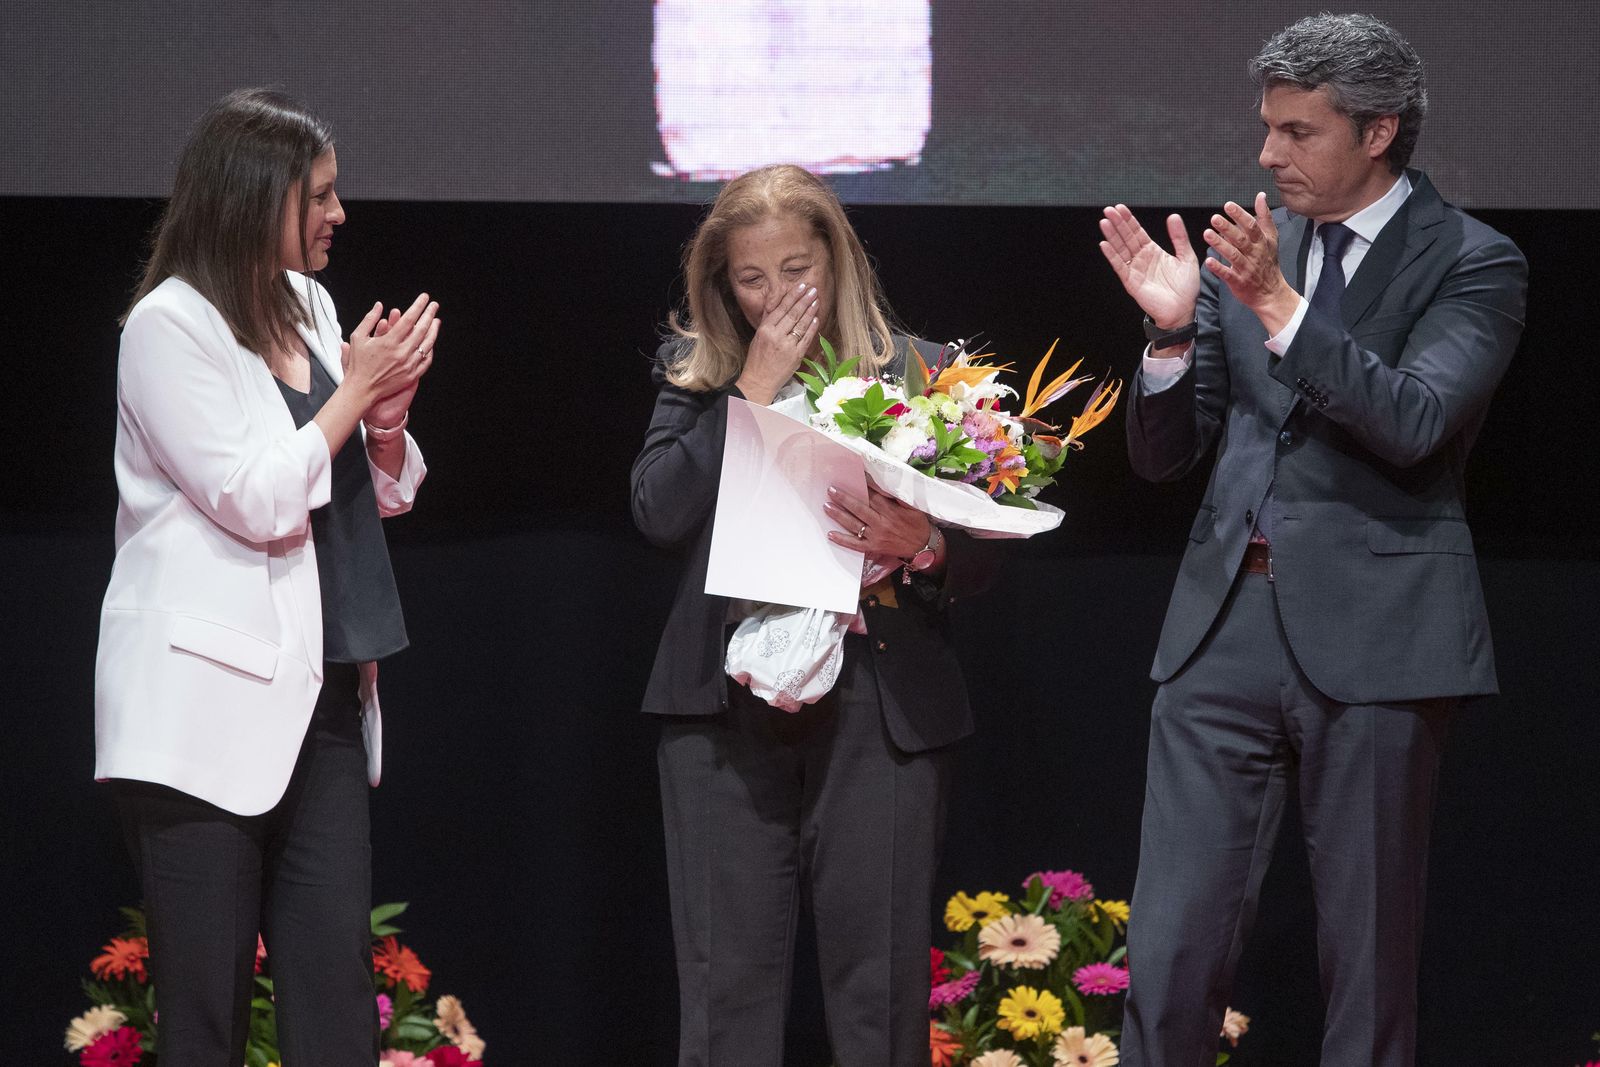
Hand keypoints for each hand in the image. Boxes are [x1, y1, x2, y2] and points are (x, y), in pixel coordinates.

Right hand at [342, 293, 438, 406]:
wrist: (362, 389)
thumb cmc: (358, 364)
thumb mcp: (358, 337)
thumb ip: (369, 319)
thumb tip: (378, 306)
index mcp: (389, 342)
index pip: (409, 319)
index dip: (418, 306)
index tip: (424, 298)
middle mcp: (401, 353)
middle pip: (422, 329)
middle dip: (429, 315)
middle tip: (434, 306)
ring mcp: (408, 364)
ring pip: (427, 344)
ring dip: (433, 331)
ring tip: (436, 321)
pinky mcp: (412, 375)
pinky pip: (426, 360)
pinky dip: (430, 349)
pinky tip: (430, 342)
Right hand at [735, 281, 819, 404]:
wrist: (759, 381)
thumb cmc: (757, 359)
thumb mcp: (758, 336)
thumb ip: (768, 319)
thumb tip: (774, 303)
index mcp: (765, 330)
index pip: (781, 308)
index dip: (792, 296)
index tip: (801, 286)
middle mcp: (776, 336)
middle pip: (793, 314)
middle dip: (804, 300)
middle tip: (813, 289)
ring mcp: (787, 346)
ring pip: (801, 324)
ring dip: (810, 311)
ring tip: (816, 300)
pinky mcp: (796, 356)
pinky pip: (806, 339)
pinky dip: (811, 328)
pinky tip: (816, 318)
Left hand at [824, 485, 930, 560]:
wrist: (923, 547)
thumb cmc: (918, 524)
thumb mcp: (913, 508)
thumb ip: (899, 497)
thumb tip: (885, 485)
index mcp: (891, 511)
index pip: (873, 496)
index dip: (861, 487)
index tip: (851, 477)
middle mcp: (881, 523)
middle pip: (859, 509)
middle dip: (844, 499)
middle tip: (831, 490)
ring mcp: (876, 536)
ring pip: (854, 525)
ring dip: (839, 515)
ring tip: (826, 506)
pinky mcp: (873, 547)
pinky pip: (855, 544)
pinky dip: (842, 540)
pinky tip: (830, 534)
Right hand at [1099, 205, 1200, 332]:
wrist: (1183, 310)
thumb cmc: (1186, 287)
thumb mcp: (1186, 257)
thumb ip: (1179, 237)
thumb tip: (1173, 216)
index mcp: (1153, 251)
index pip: (1137, 232)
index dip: (1129, 220)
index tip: (1121, 208)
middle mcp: (1141, 259)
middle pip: (1126, 237)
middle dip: (1118, 223)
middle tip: (1109, 210)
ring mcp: (1135, 270)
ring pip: (1121, 249)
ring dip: (1112, 235)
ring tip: (1104, 222)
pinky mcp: (1131, 282)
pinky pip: (1120, 266)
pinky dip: (1112, 256)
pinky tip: (1104, 244)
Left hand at [1202, 193, 1297, 332]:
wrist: (1271, 293)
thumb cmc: (1268, 262)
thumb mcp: (1271, 238)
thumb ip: (1264, 217)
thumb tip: (1261, 196)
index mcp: (1262, 242)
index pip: (1252, 226)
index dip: (1240, 215)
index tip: (1228, 205)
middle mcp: (1255, 254)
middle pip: (1241, 239)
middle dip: (1228, 228)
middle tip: (1214, 218)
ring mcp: (1247, 268)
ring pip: (1233, 255)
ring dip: (1220, 244)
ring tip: (1207, 234)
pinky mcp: (1238, 282)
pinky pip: (1228, 274)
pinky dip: (1219, 268)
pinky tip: (1208, 261)